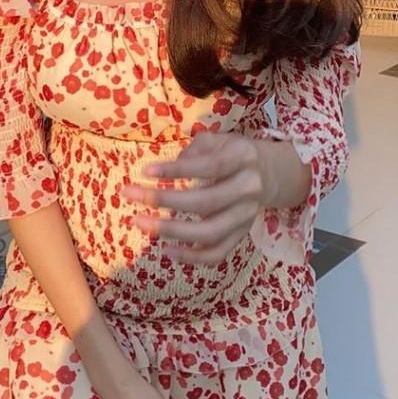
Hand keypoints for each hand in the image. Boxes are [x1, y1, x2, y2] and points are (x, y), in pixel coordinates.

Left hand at [123, 131, 268, 264]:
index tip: (145, 171)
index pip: (209, 167)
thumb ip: (193, 151)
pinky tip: (166, 251)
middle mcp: (248, 189)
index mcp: (243, 158)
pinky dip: (191, 258)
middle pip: (205, 202)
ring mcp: (246, 216)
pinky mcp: (242, 235)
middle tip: (130, 195)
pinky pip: (217, 254)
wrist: (267, 174)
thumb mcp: (217, 140)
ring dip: (172, 231)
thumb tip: (167, 170)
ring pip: (210, 233)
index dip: (177, 170)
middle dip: (163, 200)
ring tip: (141, 223)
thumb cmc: (232, 153)